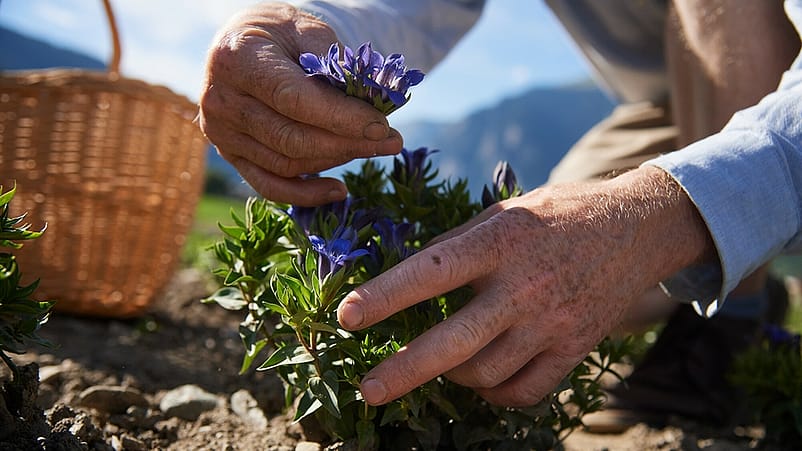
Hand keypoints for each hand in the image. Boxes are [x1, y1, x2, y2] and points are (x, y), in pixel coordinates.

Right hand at [198, 3, 402, 205]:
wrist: (245, 42)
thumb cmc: (281, 33)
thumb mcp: (307, 30)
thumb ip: (334, 65)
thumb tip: (372, 107)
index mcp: (237, 59)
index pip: (294, 99)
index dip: (341, 117)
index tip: (381, 126)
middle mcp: (220, 99)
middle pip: (292, 137)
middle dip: (348, 142)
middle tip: (390, 140)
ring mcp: (221, 132)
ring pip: (287, 163)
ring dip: (336, 160)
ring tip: (372, 148)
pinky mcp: (231, 154)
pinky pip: (270, 185)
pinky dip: (306, 194)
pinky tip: (339, 190)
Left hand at [337, 167, 715, 406]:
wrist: (638, 227)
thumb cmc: (560, 213)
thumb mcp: (505, 210)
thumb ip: (459, 243)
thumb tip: (410, 275)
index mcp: (500, 242)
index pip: (432, 272)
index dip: (386, 296)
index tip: (347, 317)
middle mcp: (523, 287)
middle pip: (454, 342)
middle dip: (404, 371)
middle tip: (368, 390)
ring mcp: (551, 322)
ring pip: (484, 374)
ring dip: (452, 376)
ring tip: (442, 362)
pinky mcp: (574, 347)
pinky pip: (524, 391)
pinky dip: (495, 393)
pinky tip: (484, 379)